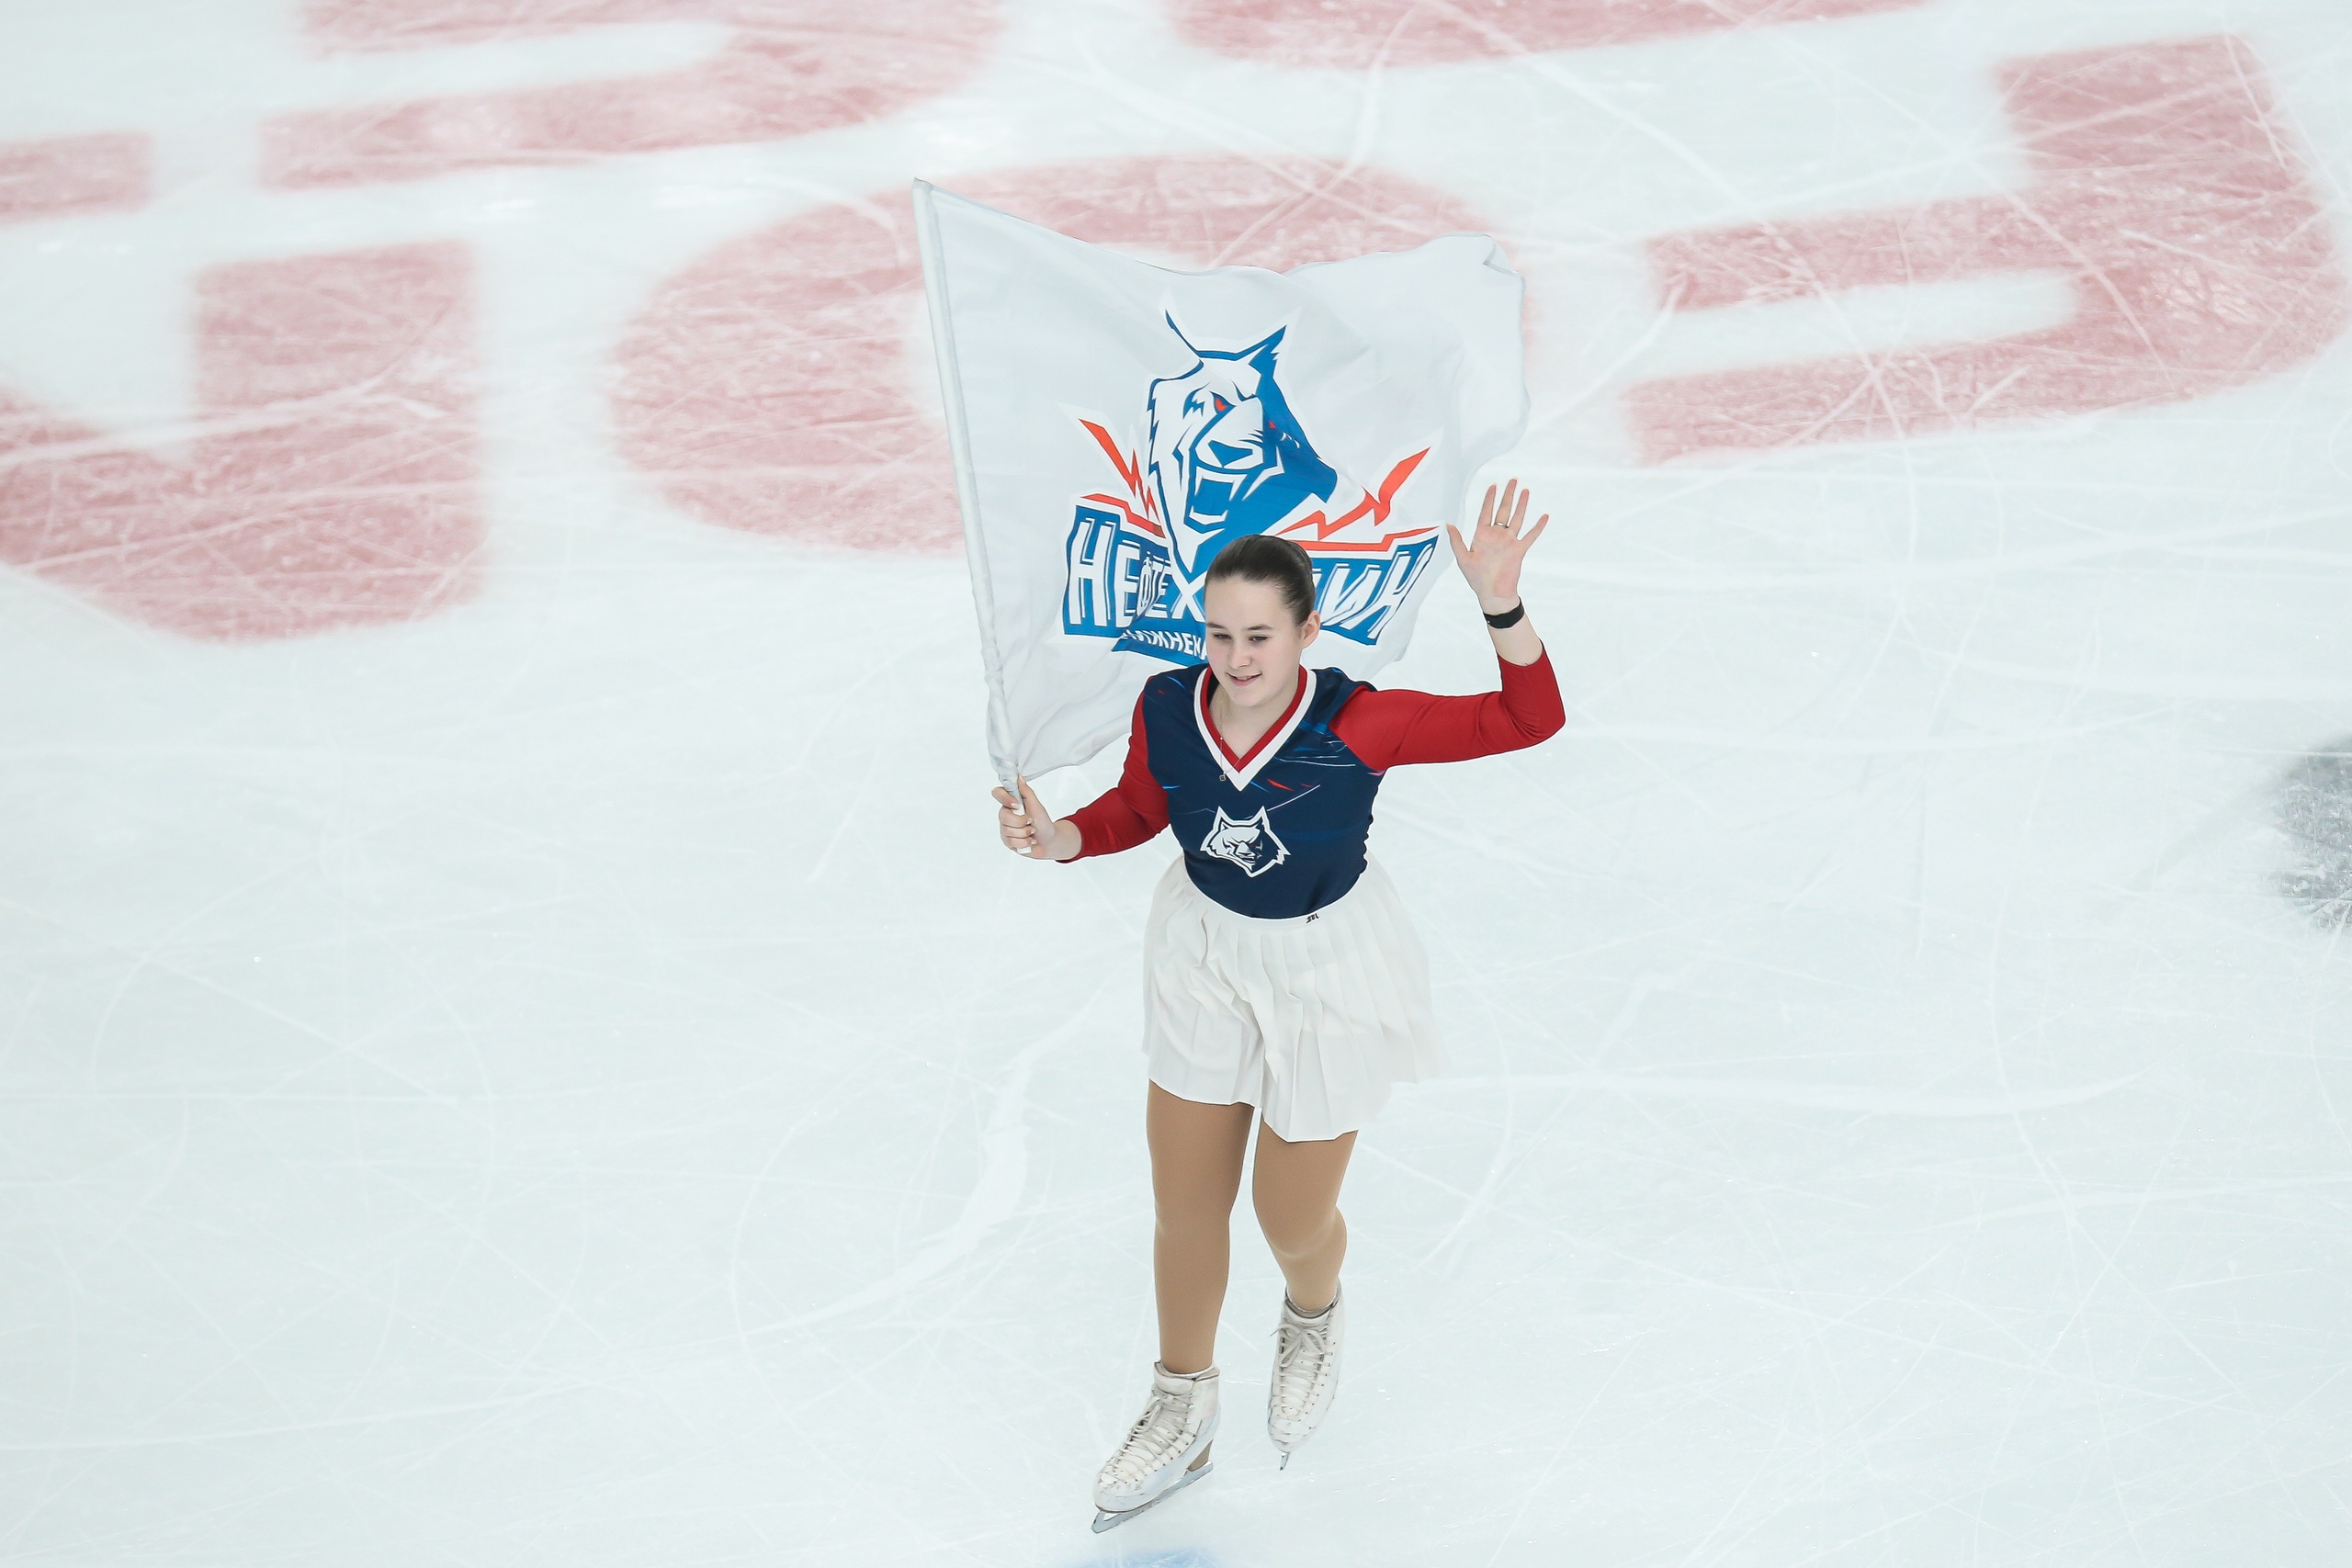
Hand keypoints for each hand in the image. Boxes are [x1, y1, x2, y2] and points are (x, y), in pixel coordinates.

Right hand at [992, 776, 1069, 860]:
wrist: (1049, 842)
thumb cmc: (1043, 823)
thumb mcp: (1037, 806)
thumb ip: (1027, 792)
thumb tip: (1018, 777)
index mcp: (1012, 803)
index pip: (998, 793)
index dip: (1004, 798)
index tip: (1017, 805)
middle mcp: (1006, 815)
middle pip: (1003, 816)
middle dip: (1021, 821)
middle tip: (1030, 822)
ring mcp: (1005, 828)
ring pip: (1008, 830)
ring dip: (1025, 833)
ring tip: (1032, 832)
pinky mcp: (1007, 841)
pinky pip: (1011, 842)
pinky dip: (1024, 842)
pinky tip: (1029, 841)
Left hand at [1446, 478, 1548, 611]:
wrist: (1493, 594)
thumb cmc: (1476, 579)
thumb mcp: (1463, 559)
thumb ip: (1457, 541)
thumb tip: (1448, 524)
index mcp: (1482, 536)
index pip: (1486, 512)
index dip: (1489, 498)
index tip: (1493, 485)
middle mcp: (1496, 536)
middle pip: (1503, 510)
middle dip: (1507, 495)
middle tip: (1512, 480)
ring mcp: (1509, 542)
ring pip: (1517, 518)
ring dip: (1522, 505)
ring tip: (1525, 490)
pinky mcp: (1519, 550)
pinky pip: (1530, 536)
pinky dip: (1538, 526)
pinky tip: (1544, 516)